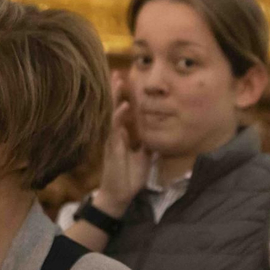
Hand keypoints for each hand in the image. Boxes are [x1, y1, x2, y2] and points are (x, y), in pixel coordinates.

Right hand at [95, 73, 150, 214]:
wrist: (119, 196)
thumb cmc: (129, 178)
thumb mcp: (144, 158)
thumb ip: (147, 145)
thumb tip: (157, 134)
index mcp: (122, 136)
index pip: (122, 113)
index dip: (123, 98)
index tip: (126, 82)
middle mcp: (115, 135)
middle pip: (114, 108)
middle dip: (116, 91)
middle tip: (118, 74)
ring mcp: (112, 140)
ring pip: (112, 113)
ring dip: (115, 97)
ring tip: (118, 81)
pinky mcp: (112, 147)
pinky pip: (114, 128)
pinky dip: (119, 116)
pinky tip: (125, 105)